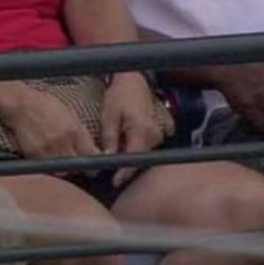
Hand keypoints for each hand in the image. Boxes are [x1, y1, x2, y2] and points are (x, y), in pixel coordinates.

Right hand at [0, 85, 99, 163]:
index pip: (90, 155)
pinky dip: (50, 168)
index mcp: (74, 131)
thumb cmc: (47, 107)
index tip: (94, 167)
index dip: (94, 163)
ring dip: (65, 170)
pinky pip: (47, 168)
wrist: (22, 106)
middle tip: (78, 167)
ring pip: (62, 171)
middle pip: (77, 166)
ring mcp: (47, 150)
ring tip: (63, 164)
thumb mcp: (70, 116)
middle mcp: (63, 142)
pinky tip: (49, 160)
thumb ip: (81, 134)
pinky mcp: (34, 155)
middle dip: (80, 168)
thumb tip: (92, 151)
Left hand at [100, 72, 169, 186]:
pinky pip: (143, 148)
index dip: (125, 172)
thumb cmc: (119, 97)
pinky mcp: (155, 134)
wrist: (133, 82)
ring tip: (113, 150)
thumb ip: (109, 139)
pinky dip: (131, 150)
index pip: (135, 157)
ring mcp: (157, 134)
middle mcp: (153, 134)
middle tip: (106, 169)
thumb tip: (107, 159)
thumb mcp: (109, 117)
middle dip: (123, 166)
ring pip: (141, 154)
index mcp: (141, 129)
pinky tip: (121, 144)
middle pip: (139, 159)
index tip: (115, 181)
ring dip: (127, 157)